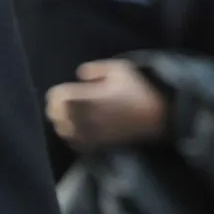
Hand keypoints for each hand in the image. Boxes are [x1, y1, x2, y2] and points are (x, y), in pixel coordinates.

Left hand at [45, 59, 167, 150]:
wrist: (159, 116)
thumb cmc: (139, 90)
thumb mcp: (120, 69)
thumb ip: (96, 69)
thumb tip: (80, 74)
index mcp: (86, 97)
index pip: (56, 97)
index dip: (58, 94)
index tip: (65, 91)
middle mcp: (83, 116)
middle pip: (54, 114)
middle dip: (57, 108)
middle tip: (65, 104)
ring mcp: (90, 132)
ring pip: (62, 130)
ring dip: (63, 123)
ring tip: (71, 117)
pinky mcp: (98, 144)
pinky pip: (75, 144)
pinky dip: (73, 138)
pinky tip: (80, 131)